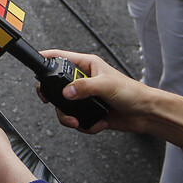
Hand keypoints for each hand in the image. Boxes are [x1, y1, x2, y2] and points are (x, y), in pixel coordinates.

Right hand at [38, 49, 182, 144]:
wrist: (146, 114)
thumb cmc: (132, 92)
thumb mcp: (106, 85)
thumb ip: (84, 87)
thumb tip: (66, 92)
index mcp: (86, 65)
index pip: (60, 58)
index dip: (46, 59)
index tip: (36, 65)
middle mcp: (83, 80)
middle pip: (57, 86)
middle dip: (54, 98)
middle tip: (50, 102)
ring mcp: (85, 97)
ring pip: (64, 106)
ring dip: (68, 117)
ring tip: (77, 122)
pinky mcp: (90, 112)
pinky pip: (76, 119)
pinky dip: (84, 125)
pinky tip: (96, 123)